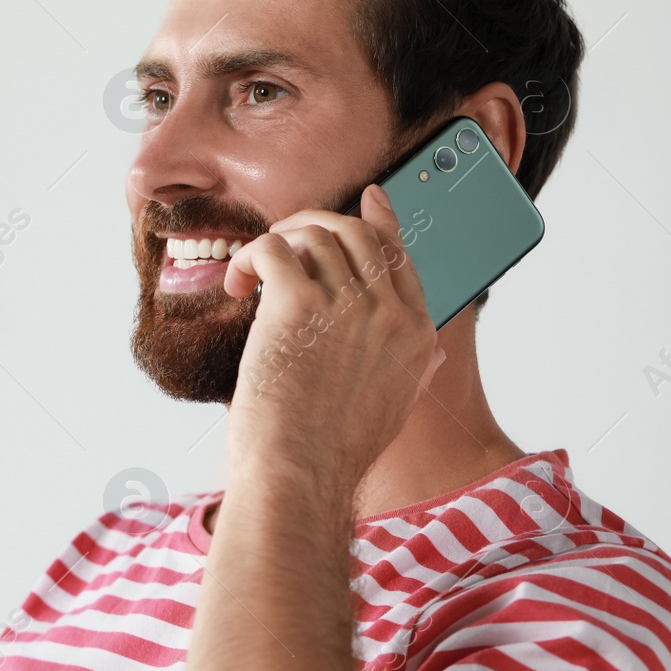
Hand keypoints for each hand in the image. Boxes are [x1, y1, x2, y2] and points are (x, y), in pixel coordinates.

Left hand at [221, 184, 445, 490]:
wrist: (299, 471)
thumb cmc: (332, 450)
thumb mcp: (395, 408)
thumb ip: (416, 371)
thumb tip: (434, 353)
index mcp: (416, 334)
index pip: (402, 256)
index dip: (382, 221)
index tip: (369, 198)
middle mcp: (388, 312)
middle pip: (356, 233)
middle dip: (314, 225)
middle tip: (282, 241)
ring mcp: (347, 303)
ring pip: (312, 234)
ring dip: (276, 244)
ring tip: (252, 275)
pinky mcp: (298, 303)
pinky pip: (271, 249)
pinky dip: (248, 258)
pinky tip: (236, 286)